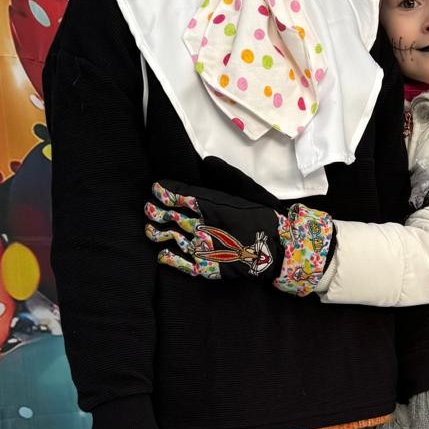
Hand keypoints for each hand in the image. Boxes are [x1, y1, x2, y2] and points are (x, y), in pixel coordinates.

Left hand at [145, 180, 335, 295]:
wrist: (279, 250)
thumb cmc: (265, 217)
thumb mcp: (248, 190)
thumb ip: (227, 176)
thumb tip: (207, 160)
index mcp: (211, 205)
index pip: (179, 194)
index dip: (164, 191)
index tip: (156, 188)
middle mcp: (203, 225)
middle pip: (172, 216)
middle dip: (156, 211)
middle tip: (149, 210)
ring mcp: (203, 247)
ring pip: (173, 238)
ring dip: (158, 233)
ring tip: (150, 231)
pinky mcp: (207, 267)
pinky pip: (182, 264)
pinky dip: (170, 259)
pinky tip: (162, 255)